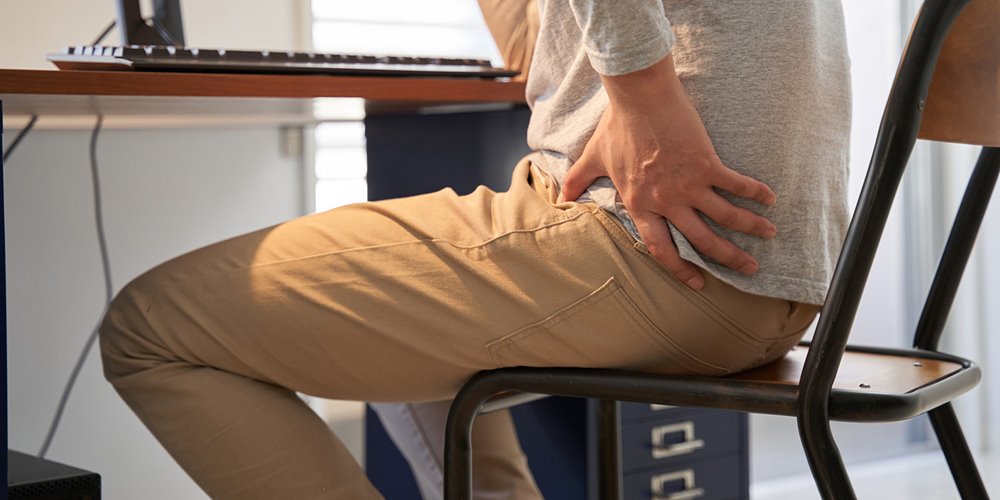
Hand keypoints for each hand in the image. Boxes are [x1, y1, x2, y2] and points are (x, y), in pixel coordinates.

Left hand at [558, 54, 776, 289]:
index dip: (680, 270)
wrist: (639, 96)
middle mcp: (666, 201)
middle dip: (729, 258)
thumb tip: (559, 200)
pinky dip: (755, 193)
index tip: (698, 284)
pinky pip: (736, 184)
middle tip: (749, 269)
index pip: (661, 249)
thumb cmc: (616, 126)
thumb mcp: (592, 158)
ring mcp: (688, 184)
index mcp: (640, 205)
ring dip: (750, 229)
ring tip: (769, 236)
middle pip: (702, 241)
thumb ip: (577, 183)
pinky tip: (770, 199)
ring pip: (726, 217)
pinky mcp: (706, 163)